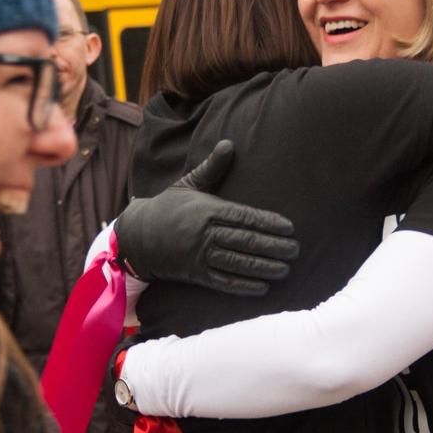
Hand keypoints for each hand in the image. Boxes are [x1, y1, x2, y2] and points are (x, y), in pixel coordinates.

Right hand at [114, 140, 299, 295]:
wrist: (136, 236)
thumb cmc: (167, 208)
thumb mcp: (187, 184)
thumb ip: (212, 167)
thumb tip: (229, 144)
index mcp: (206, 210)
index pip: (244, 217)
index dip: (268, 223)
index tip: (289, 227)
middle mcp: (204, 234)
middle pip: (245, 241)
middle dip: (273, 247)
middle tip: (296, 249)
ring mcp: (200, 256)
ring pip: (238, 263)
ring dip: (264, 267)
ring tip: (286, 268)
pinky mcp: (196, 274)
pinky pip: (223, 282)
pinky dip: (243, 286)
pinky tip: (263, 288)